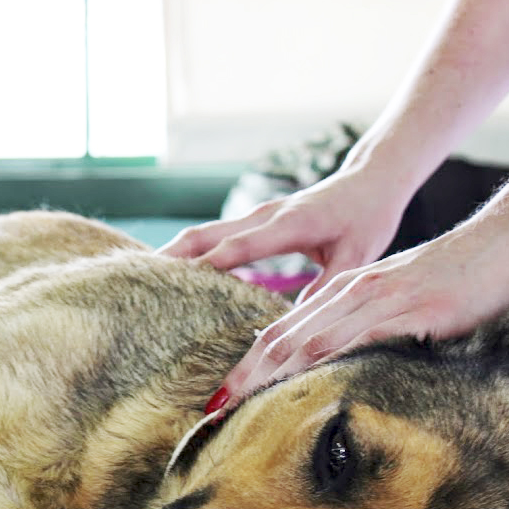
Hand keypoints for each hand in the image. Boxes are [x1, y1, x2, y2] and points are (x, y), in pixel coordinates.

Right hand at [158, 169, 409, 300]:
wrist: (372, 179)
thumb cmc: (368, 218)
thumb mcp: (356, 258)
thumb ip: (325, 289)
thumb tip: (297, 329)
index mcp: (288, 224)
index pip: (237, 248)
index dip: (205, 268)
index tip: (174, 289)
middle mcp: (263, 216)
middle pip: (203, 236)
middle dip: (169, 260)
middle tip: (135, 287)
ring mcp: (254, 215)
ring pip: (201, 234)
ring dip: (171, 256)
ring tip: (140, 283)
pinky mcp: (252, 220)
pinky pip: (211, 237)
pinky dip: (187, 254)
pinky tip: (171, 275)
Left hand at [217, 223, 508, 405]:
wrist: (500, 245)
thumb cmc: (448, 280)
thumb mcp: (391, 303)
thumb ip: (357, 329)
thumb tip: (329, 366)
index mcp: (339, 292)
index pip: (280, 332)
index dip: (246, 366)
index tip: (220, 397)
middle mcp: (348, 294)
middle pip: (282, 338)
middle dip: (245, 375)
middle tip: (214, 408)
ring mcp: (378, 301)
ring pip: (311, 339)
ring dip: (272, 375)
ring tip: (244, 404)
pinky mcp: (412, 312)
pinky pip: (361, 339)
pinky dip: (328, 363)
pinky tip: (307, 384)